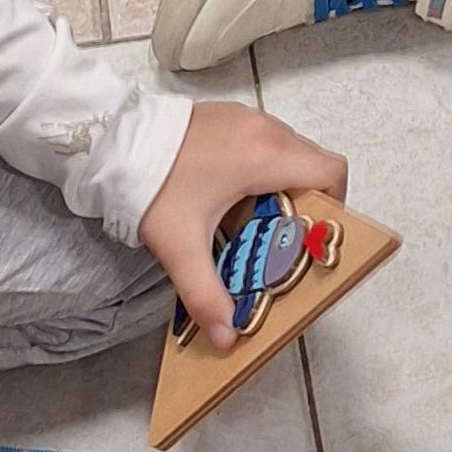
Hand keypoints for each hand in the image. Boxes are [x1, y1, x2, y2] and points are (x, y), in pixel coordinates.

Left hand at [138, 99, 346, 344]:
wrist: (114, 143)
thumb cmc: (155, 188)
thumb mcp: (181, 247)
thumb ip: (207, 294)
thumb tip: (226, 338)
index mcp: (268, 156)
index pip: (332, 172)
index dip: (336, 202)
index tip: (314, 230)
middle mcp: (267, 129)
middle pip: (314, 161)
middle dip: (308, 198)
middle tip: (283, 232)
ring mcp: (248, 116)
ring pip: (290, 147)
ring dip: (285, 179)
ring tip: (255, 214)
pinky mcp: (229, 113)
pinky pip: (265, 137)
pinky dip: (264, 162)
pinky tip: (230, 189)